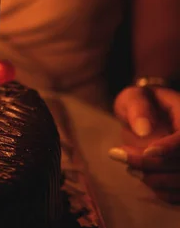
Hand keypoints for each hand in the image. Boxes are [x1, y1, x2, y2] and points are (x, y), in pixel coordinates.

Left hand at [109, 86, 179, 202]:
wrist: (148, 114)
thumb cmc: (141, 103)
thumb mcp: (135, 97)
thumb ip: (138, 108)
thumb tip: (144, 130)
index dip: (170, 148)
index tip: (146, 151)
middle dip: (151, 164)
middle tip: (119, 155)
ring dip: (154, 180)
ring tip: (129, 167)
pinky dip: (162, 191)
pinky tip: (142, 176)